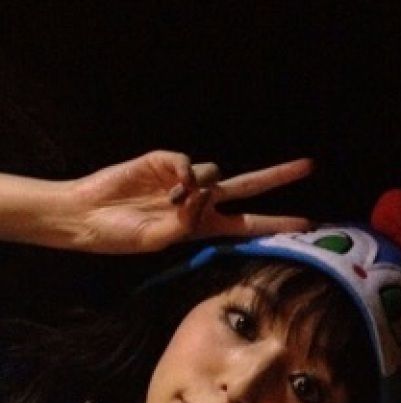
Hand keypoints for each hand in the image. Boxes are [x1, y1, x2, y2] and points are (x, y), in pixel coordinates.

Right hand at [70, 150, 312, 252]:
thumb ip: (186, 222)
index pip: (249, 224)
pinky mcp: (166, 162)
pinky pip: (190, 162)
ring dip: (202, 188)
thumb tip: (205, 193)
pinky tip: (172, 186)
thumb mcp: (159, 239)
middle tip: (309, 166)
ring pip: (216, 173)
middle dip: (278, 177)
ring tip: (172, 202)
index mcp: (204, 227)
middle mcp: (200, 202)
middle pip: (249, 187)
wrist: (89, 215)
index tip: (308, 223)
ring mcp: (184, 181)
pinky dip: (186, 173)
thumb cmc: (122, 235)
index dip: (277, 223)